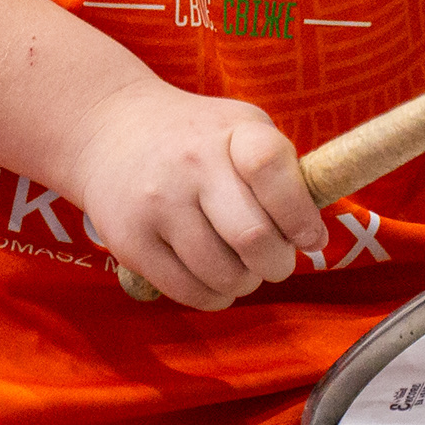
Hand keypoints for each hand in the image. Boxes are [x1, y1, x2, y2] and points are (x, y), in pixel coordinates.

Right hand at [63, 78, 323, 308]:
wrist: (110, 127)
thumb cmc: (195, 137)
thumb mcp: (241, 128)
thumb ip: (281, 173)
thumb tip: (314, 238)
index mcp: (231, 132)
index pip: (272, 168)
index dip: (300, 214)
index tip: (309, 236)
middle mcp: (191, 165)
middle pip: (254, 238)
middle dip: (278, 264)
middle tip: (275, 261)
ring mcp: (157, 204)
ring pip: (224, 275)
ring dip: (245, 283)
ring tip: (240, 267)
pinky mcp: (131, 241)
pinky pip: (190, 293)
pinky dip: (214, 297)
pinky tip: (212, 278)